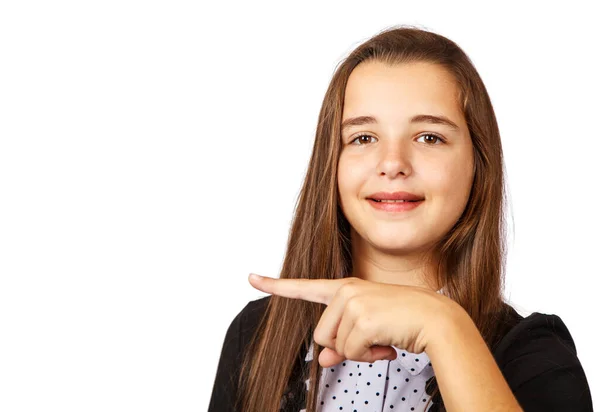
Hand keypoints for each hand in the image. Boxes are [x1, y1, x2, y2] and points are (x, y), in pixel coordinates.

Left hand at [247, 273, 446, 367]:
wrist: (436, 320)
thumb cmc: (403, 321)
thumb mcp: (367, 331)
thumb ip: (340, 343)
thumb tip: (322, 361)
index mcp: (345, 288)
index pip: (304, 287)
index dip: (275, 285)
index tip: (251, 277)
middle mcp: (345, 290)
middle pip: (321, 335)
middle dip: (344, 346)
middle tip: (373, 339)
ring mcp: (352, 302)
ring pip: (335, 346)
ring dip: (358, 352)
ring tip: (382, 338)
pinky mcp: (362, 318)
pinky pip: (350, 352)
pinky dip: (368, 356)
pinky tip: (387, 343)